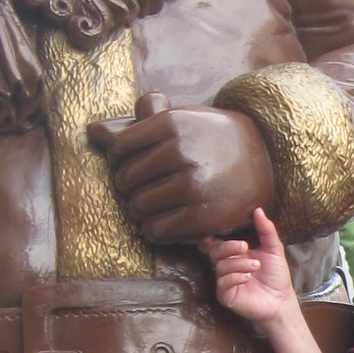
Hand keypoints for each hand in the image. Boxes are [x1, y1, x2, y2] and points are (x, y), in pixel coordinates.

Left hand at [90, 94, 273, 245]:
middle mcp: (181, 153)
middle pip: (126, 180)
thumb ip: (134, 127)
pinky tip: (160, 223)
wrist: (262, 159)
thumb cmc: (210, 139)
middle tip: (141, 189)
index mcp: (171, 124)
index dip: (118, 161)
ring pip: (138, 207)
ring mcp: (193, 186)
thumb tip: (91, 131)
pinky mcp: (203, 216)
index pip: (119, 149)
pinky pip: (157, 230)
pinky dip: (153, 230)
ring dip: (139, 211)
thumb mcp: (177, 121)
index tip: (130, 165)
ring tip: (150, 207)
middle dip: (128, 187)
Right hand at [202, 207, 297, 325]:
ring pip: (220, 267)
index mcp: (234, 254)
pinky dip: (234, 277)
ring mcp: (225, 281)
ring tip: (255, 266)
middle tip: (245, 247)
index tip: (213, 234)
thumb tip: (258, 209)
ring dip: (238, 264)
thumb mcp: (274, 249)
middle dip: (228, 247)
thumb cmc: (276, 275)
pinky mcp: (226, 296)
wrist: (282, 299)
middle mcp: (227, 266)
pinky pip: (222, 283)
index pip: (217, 243)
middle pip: (215, 252)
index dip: (211, 239)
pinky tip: (247, 277)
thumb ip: (266, 230)